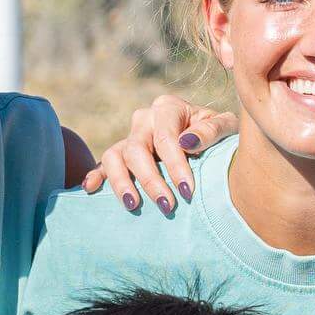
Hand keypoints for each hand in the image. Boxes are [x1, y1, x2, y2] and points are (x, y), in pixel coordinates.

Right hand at [80, 94, 235, 211]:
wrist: (209, 138)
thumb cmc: (218, 133)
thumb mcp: (224, 126)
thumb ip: (211, 130)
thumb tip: (186, 142)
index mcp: (168, 108)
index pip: (165, 138)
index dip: (175, 165)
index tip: (188, 191)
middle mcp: (144, 119)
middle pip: (137, 149)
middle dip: (151, 180)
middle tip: (167, 206)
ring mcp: (130, 137)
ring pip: (115, 156)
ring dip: (121, 181)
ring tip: (133, 204)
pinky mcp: (122, 154)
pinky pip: (104, 163)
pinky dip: (95, 175)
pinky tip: (90, 189)